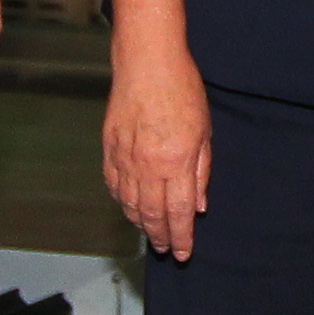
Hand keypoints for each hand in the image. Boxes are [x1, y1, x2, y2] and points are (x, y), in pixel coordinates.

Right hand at [104, 41, 213, 260]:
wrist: (147, 62)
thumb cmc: (182, 90)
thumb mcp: (204, 130)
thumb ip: (201, 171)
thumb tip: (199, 206)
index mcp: (176, 162)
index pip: (179, 212)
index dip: (181, 237)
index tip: (182, 253)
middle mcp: (148, 165)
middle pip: (152, 214)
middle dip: (160, 236)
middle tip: (166, 249)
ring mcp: (125, 157)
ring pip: (130, 203)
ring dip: (140, 222)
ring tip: (150, 232)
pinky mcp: (109, 147)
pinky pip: (113, 184)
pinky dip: (121, 200)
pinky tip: (128, 206)